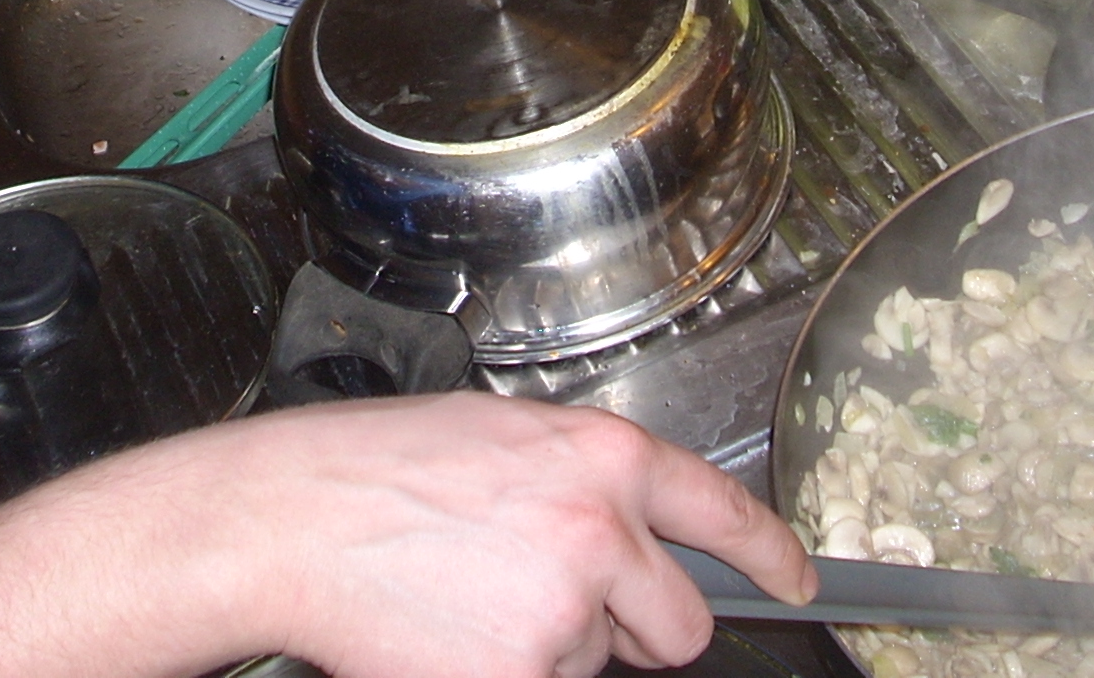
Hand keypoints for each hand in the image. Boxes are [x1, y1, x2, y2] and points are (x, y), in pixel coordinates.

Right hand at [208, 394, 815, 677]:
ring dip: (559, 646)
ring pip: (604, 662)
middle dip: (643, 631)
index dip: (774, 555)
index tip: (799, 581)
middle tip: (570, 607)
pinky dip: (510, 671)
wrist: (294, 518)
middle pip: (683, 622)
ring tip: (476, 596)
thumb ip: (582, 483)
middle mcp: (599, 529)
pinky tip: (456, 631)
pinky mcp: (526, 673)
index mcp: (602, 456)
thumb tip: (629, 538)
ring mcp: (566, 609)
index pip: (725, 510)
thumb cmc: (378, 469)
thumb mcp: (505, 439)